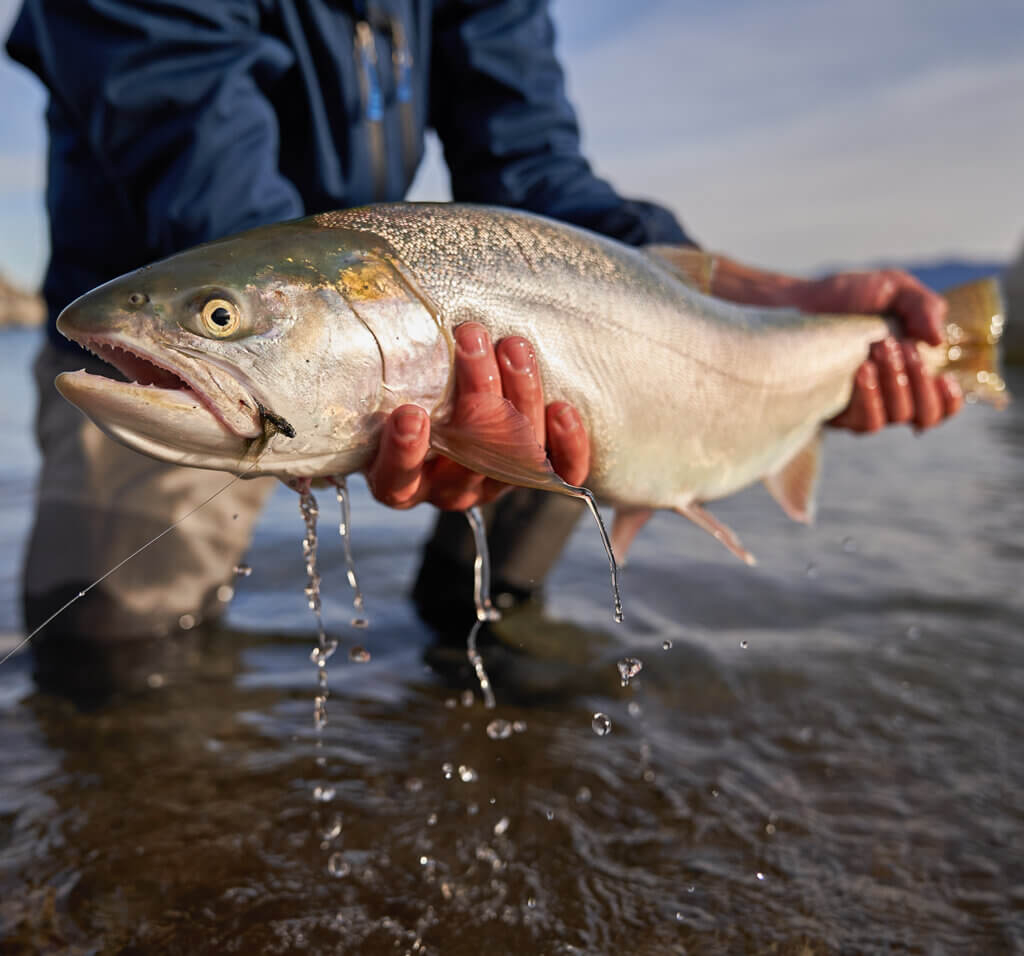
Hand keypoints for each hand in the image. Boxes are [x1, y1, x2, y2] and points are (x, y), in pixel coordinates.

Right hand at [366, 323, 589, 509]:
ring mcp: (493, 485)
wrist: (448, 408)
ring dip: (519, 395)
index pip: (397, 479)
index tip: (410, 413)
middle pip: (468, 458)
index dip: (404, 451)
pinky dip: (567, 444)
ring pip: (516, 455)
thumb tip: (383, 310)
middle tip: (471, 338)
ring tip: (513, 346)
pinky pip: (561, 473)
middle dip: (475, 392)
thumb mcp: (386, 386)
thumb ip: (387, 369)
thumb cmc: (404, 392)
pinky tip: (563, 410)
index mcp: (399, 481)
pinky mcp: (534, 476)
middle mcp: (447, 489)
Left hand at [709, 257, 962, 433]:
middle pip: (924, 415)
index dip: (950, 400)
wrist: (796, 302)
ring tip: (878, 349)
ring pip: (895, 418)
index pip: (941, 404)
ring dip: (895, 385)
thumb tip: (937, 340)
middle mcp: (890, 396)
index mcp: (912, 372)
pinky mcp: (834, 413)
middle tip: (902, 348)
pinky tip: (861, 369)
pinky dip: (870, 397)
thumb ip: (923, 305)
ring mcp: (862, 407)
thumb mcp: (892, 287)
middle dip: (920, 381)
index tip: (944, 378)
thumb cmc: (846, 296)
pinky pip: (864, 423)